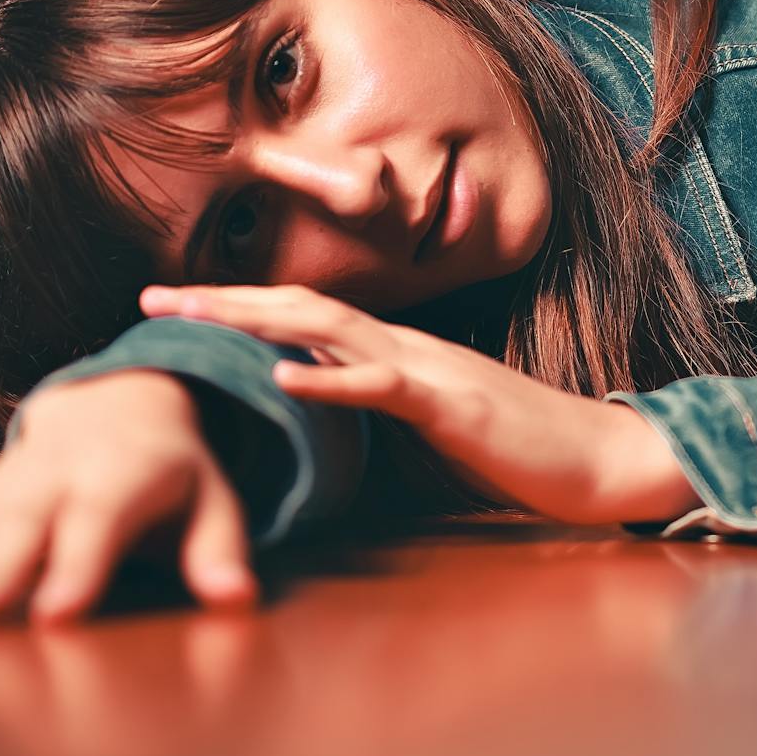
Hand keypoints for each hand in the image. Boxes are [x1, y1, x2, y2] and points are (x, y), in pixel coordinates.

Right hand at [0, 369, 259, 625]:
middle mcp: (54, 480)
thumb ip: (219, 548)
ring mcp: (5, 489)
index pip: (97, 523)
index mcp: (120, 478)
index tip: (55, 617)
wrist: (115, 403)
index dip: (77, 568)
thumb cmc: (172, 471)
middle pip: (19, 529)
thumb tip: (236, 599)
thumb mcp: (212, 497)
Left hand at [139, 283, 698, 525]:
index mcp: (402, 354)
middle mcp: (409, 348)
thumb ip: (384, 410)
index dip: (239, 309)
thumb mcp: (438, 428)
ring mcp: (432, 370)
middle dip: (223, 300)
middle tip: (151, 298)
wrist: (604, 458)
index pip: (307, 320)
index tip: (177, 310)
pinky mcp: (455, 406)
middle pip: (302, 307)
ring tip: (193, 315)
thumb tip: (321, 404)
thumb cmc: (525, 450)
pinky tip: (281, 379)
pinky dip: (330, 380)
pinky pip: (384, 386)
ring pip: (330, 329)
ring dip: (254, 319)